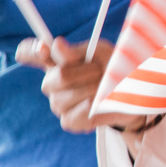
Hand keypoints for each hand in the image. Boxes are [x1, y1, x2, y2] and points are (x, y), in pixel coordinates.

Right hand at [14, 37, 140, 132]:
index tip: (44, 48)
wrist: (134, 93)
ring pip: (66, 97)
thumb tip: (56, 45)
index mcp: (57, 61)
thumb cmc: (114, 68)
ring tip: (105, 87)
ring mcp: (59, 102)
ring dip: (92, 90)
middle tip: (100, 71)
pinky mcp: (69, 121)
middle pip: (57, 76)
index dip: (30, 50)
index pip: (31, 53)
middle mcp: (53, 82)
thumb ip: (78, 51)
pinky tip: (99, 103)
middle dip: (85, 72)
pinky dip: (91, 109)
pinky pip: (74, 116)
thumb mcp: (101, 53)